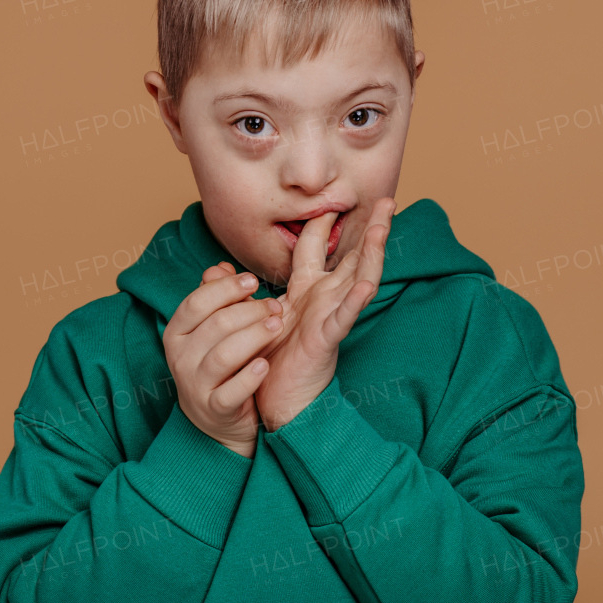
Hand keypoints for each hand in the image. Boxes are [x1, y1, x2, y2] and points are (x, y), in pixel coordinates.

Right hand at [162, 264, 284, 457]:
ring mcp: (194, 386)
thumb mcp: (213, 331)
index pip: (197, 302)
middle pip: (216, 324)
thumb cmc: (219, 365)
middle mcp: (180, 358)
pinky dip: (250, 376)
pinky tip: (265, 364)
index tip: (253, 281)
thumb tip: (221, 266)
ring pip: (224, 355)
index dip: (226, 288)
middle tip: (276, 306)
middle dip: (250, 310)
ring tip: (276, 326)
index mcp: (176, 333)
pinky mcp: (214, 410)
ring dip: (254, 336)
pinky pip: (231, 392)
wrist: (217, 420)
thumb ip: (217, 299)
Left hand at [254, 198, 394, 430]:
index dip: (321, 224)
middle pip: (354, 257)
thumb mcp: (252, 317)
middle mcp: (324, 300)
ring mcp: (330, 318)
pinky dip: (354, 301)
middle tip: (387, 201)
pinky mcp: (327, 340)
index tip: (327, 200)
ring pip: (359, 280)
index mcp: (307, 291)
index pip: (315, 249)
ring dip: (373, 254)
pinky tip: (365, 284)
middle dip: (372, 229)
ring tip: (384, 229)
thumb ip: (236, 291)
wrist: (276, 402)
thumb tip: (215, 268)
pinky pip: (344, 318)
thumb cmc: (269, 360)